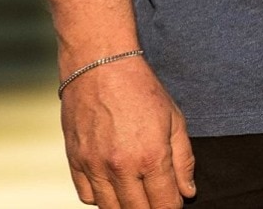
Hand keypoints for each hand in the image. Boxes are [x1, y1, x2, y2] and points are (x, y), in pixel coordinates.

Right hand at [59, 56, 194, 208]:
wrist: (100, 67)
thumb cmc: (141, 90)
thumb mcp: (175, 120)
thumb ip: (183, 160)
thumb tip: (188, 192)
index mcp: (151, 156)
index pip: (164, 204)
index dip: (173, 207)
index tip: (174, 202)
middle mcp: (121, 167)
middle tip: (157, 199)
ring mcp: (94, 166)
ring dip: (126, 207)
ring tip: (136, 195)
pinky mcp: (75, 162)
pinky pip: (87, 196)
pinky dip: (101, 198)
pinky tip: (113, 185)